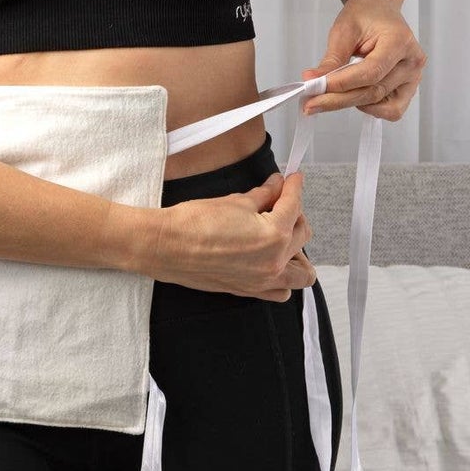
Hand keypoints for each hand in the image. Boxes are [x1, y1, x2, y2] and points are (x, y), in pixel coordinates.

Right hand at [144, 169, 315, 298]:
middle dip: (295, 213)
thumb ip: (264, 195)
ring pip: (302, 272)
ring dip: (299, 252)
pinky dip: (284, 278)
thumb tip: (277, 186)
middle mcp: (274, 262)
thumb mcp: (235, 201)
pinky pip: (281, 291)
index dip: (294, 186)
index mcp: (274, 235)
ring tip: (284, 235)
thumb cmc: (194, 224)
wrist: (166, 247)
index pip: (294, 205)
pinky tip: (274, 261)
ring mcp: (263, 281)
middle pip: (302, 234)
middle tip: (280, 200)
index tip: (292, 179)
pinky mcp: (249, 290)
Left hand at [301, 0, 426, 120]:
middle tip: (311, 102)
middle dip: (338, 99)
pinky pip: (391, 110)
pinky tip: (353, 95)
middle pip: (373, 91)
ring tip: (331, 94)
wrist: (380, 9)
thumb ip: (331, 60)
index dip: (342, 84)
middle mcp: (412, 62)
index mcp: (400, 41)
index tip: (315, 89)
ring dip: (351, 103)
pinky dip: (370, 108)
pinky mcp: (408, 89)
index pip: (371, 72)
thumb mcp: (344, 31)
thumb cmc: (365, 15)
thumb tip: (314, 82)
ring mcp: (413, 77)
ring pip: (379, 103)